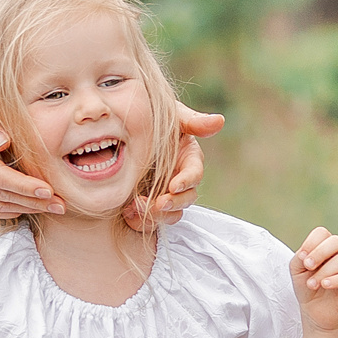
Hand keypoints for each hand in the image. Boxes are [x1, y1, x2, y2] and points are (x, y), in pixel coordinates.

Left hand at [126, 105, 225, 231]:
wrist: (118, 129)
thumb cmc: (150, 116)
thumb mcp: (170, 115)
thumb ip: (192, 121)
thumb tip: (219, 121)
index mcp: (187, 160)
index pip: (194, 175)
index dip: (186, 181)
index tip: (173, 185)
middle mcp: (177, 179)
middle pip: (184, 200)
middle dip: (172, 204)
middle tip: (157, 203)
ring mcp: (162, 194)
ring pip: (169, 215)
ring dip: (156, 216)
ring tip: (134, 207)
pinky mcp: (145, 205)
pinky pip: (147, 222)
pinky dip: (139, 222)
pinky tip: (127, 213)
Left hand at [291, 227, 337, 329]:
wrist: (315, 310)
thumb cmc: (307, 286)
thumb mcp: (297, 270)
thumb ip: (300, 258)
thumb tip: (306, 253)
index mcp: (326, 247)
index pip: (322, 233)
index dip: (311, 243)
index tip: (301, 259)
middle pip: (336, 241)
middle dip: (319, 253)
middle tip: (307, 266)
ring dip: (323, 272)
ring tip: (312, 285)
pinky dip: (336, 280)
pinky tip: (325, 285)